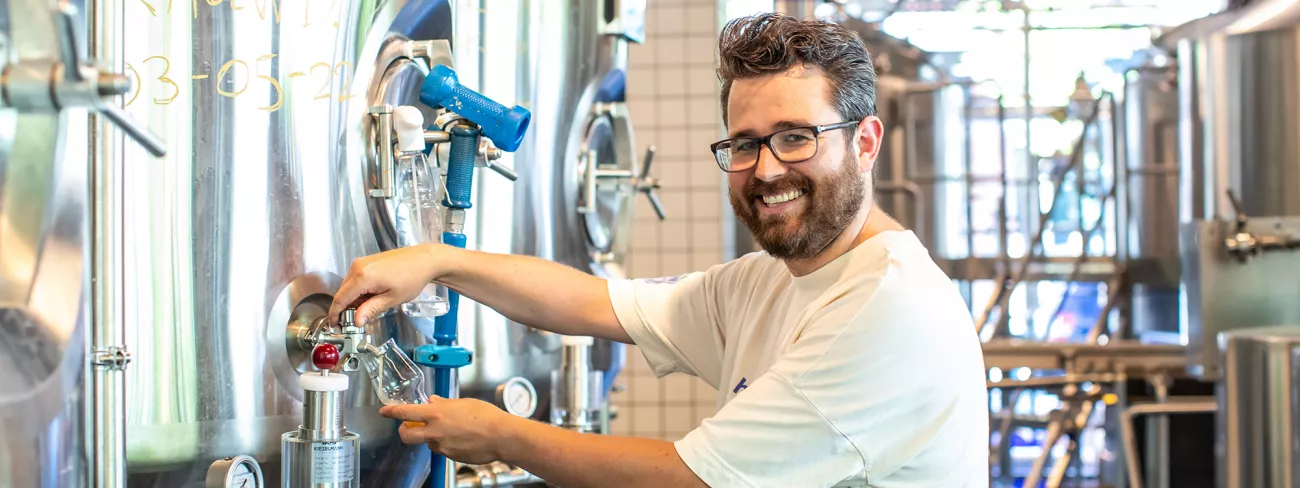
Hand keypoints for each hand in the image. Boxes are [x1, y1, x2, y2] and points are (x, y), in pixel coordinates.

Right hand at [329, 244, 445, 325]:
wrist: (424, 260)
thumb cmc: (412, 278)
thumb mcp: (392, 299)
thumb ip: (371, 310)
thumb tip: (357, 321)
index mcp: (362, 277)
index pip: (340, 298)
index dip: (335, 314)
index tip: (335, 325)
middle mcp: (357, 267)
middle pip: (343, 292)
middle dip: (346, 308)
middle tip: (356, 320)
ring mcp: (361, 262)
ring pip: (349, 286)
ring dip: (354, 299)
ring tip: (370, 307)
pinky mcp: (366, 261)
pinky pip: (355, 279)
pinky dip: (359, 290)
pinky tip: (372, 296)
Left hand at [379, 396, 518, 464]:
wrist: (500, 436)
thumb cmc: (486, 417)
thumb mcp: (463, 403)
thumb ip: (444, 404)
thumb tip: (433, 402)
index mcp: (437, 414)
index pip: (406, 412)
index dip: (392, 412)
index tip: (385, 411)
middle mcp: (436, 431)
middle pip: (406, 435)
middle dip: (404, 431)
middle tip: (408, 426)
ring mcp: (442, 446)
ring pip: (427, 442)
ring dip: (431, 436)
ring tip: (449, 430)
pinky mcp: (450, 456)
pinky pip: (442, 449)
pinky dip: (446, 443)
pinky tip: (460, 438)